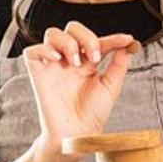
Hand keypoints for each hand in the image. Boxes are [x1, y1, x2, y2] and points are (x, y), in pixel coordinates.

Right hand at [23, 21, 139, 151]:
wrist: (77, 133)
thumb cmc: (92, 114)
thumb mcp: (111, 87)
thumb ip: (119, 65)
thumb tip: (129, 45)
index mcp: (88, 63)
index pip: (97, 41)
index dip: (112, 38)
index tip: (126, 40)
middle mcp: (69, 60)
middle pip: (72, 28)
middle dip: (86, 36)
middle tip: (94, 56)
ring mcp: (53, 65)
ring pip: (52, 34)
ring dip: (67, 42)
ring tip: (75, 62)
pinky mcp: (38, 73)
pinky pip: (33, 51)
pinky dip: (45, 49)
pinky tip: (57, 60)